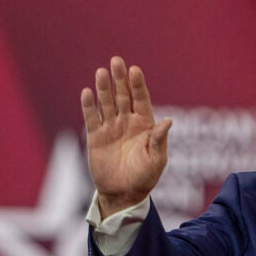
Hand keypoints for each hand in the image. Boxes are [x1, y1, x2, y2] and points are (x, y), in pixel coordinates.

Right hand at [81, 56, 171, 218]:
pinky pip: (92, 118)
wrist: (123, 194)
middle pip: (123, 96)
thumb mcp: (156, 160)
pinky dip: (89, 106)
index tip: (134, 70)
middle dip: (120, 79)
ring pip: (106, 103)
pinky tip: (87, 92)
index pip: (141, 99)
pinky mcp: (96, 137)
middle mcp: (128, 122)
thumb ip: (159, 140)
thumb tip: (169, 121)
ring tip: (101, 72)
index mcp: (145, 125)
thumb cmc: (145, 177)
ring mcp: (111, 128)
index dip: (138, 85)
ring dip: (103, 88)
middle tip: (116, 61)